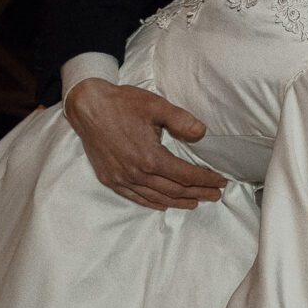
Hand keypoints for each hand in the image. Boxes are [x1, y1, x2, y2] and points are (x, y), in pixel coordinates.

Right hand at [65, 79, 224, 209]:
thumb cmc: (122, 104)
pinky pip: (136, 198)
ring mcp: (122, 179)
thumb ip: (180, 119)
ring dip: (178, 202)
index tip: (220, 181)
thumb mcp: (155, 105)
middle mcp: (136, 173)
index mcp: (150, 157)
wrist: (88, 107)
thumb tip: (202, 132)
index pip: (185, 176)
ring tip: (196, 202)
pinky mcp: (111, 179)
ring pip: (156, 198)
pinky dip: (153, 202)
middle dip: (198, 193)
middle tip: (215, 195)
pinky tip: (164, 204)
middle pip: (174, 190)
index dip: (205, 180)